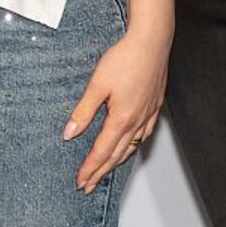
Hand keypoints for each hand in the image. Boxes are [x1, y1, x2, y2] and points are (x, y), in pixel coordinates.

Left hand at [62, 27, 167, 192]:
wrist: (152, 42)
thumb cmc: (126, 58)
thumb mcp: (97, 84)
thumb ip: (83, 111)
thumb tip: (70, 133)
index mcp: (122, 118)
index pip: (102, 151)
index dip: (90, 168)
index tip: (81, 181)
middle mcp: (137, 121)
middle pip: (117, 155)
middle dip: (101, 171)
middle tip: (89, 185)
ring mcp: (148, 114)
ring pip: (132, 147)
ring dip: (117, 161)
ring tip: (107, 170)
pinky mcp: (155, 106)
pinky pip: (145, 134)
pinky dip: (135, 146)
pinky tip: (132, 145)